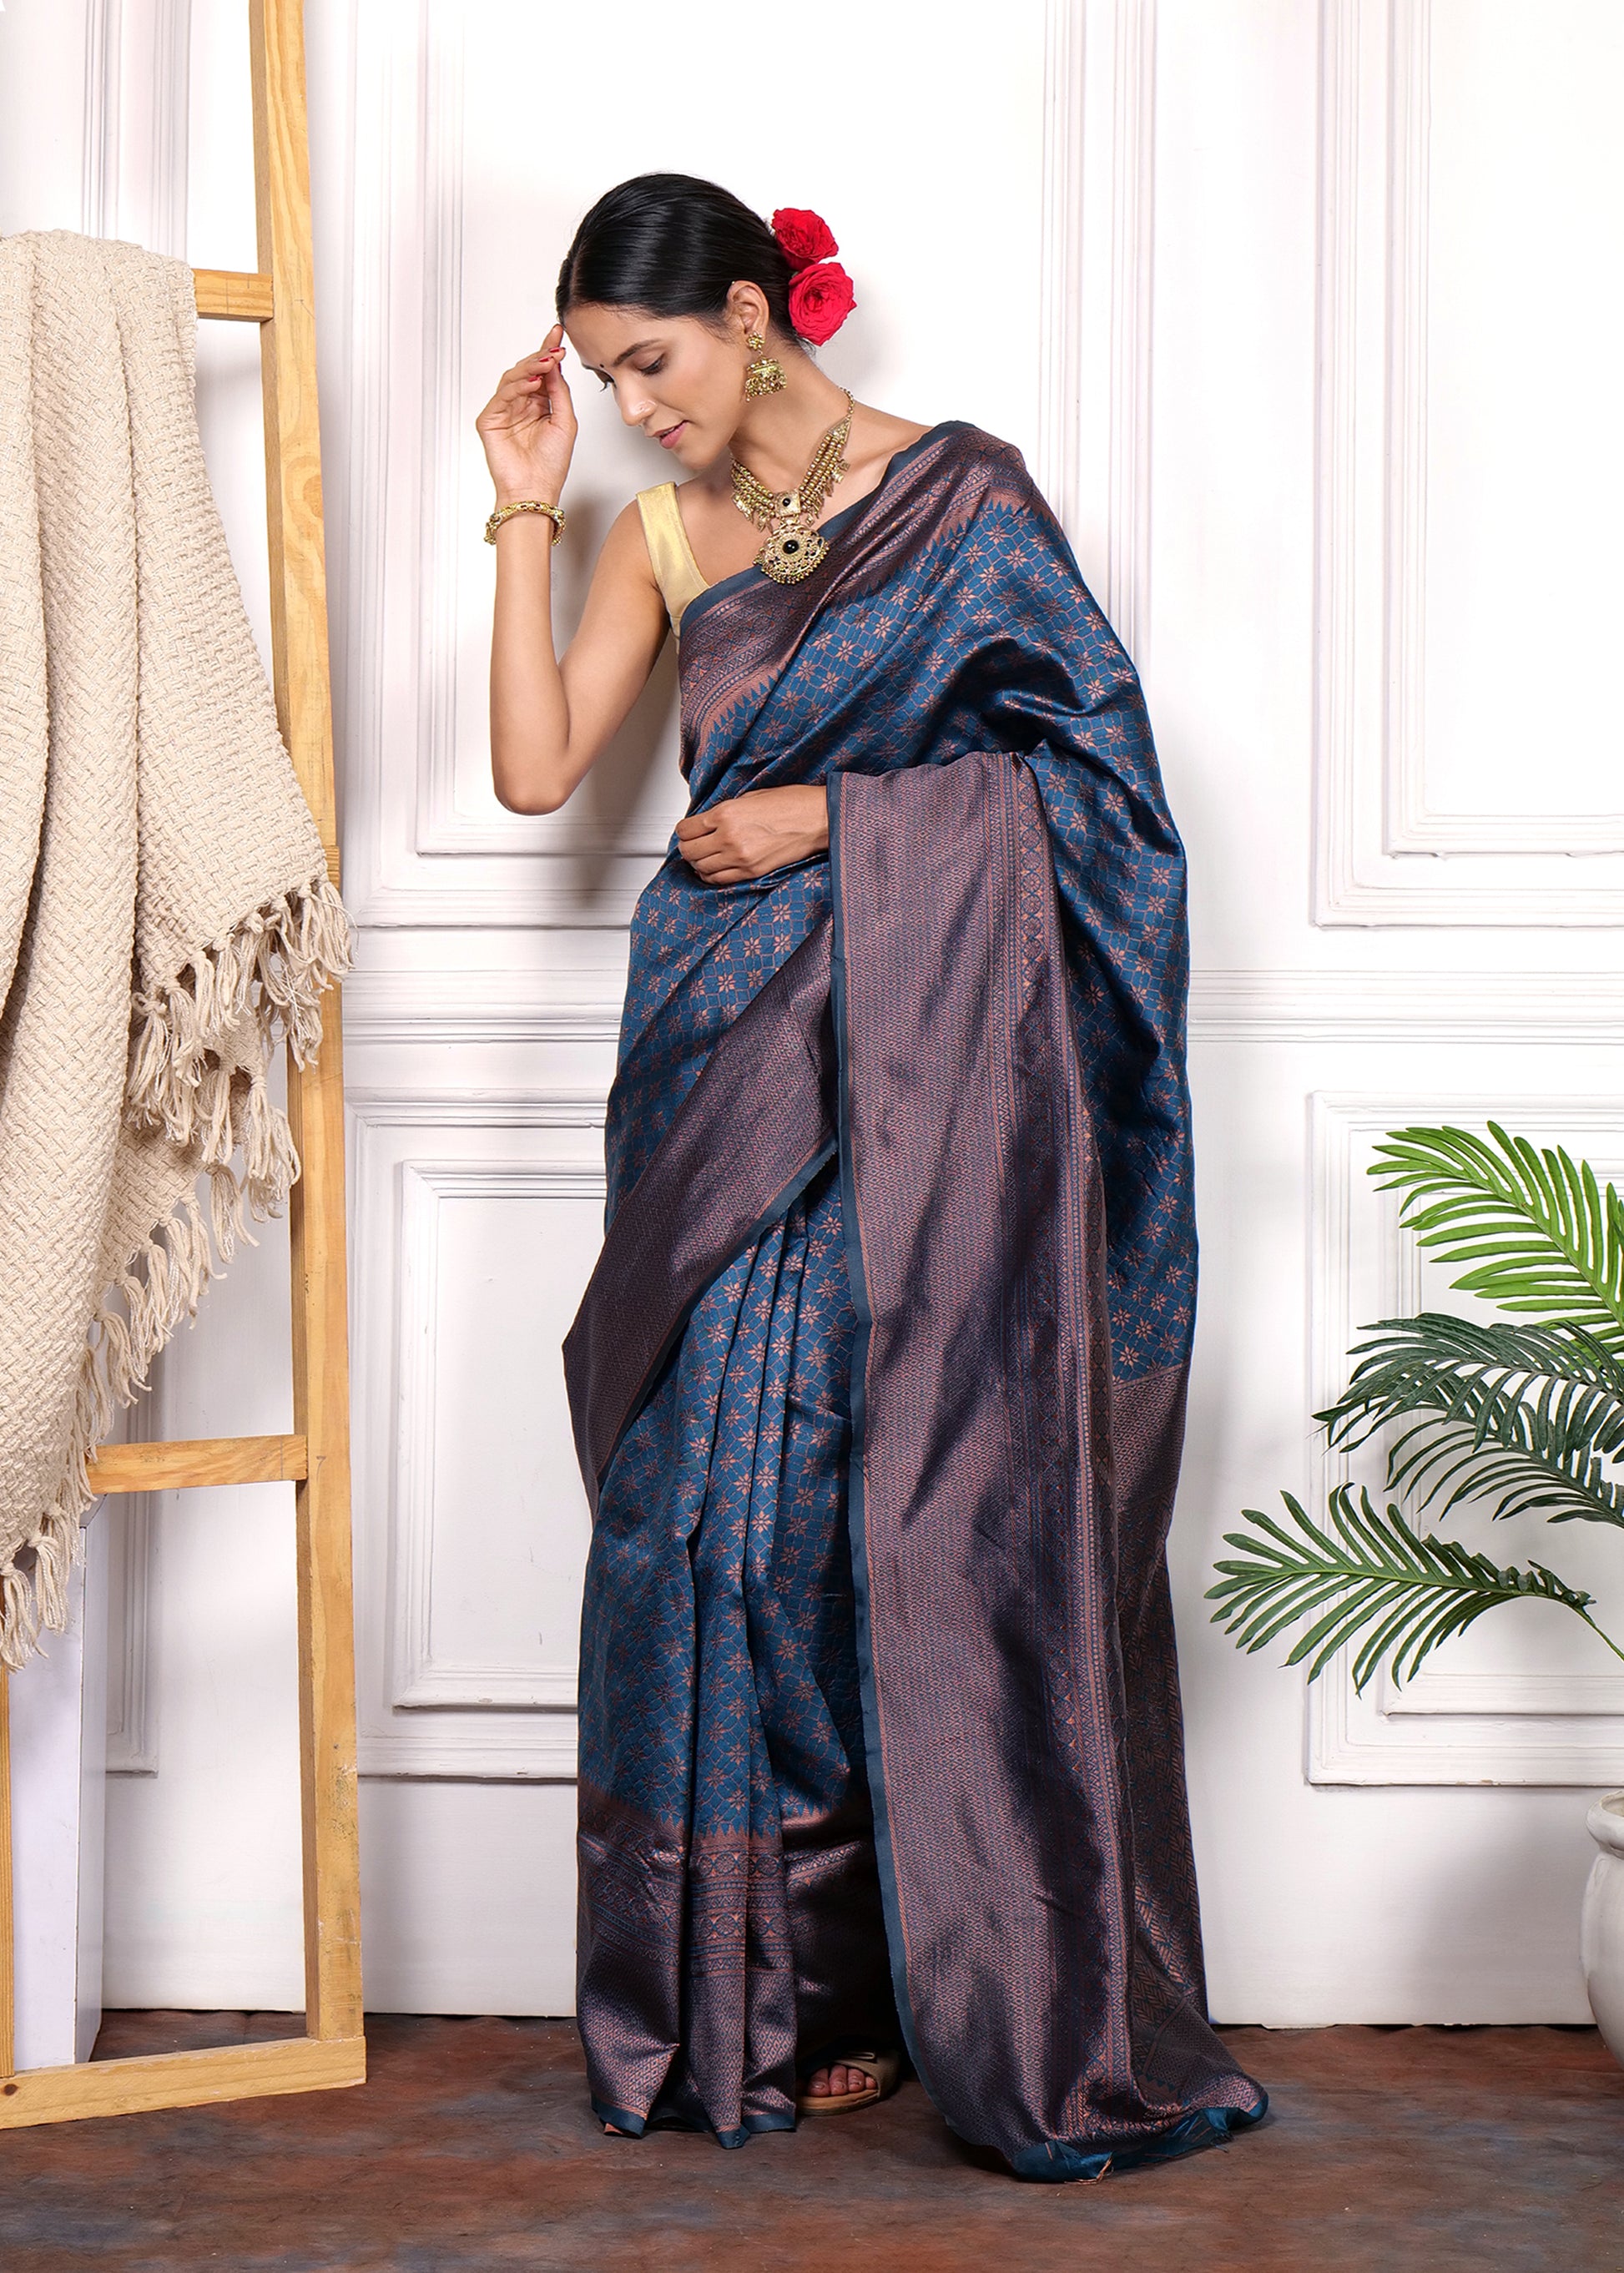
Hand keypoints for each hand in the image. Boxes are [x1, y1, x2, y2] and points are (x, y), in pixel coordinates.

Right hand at [475, 323, 576, 506]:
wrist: (535, 490)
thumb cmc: (551, 465)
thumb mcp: (565, 421)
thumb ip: (559, 391)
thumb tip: (555, 364)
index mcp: (539, 404)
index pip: (543, 372)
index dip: (549, 350)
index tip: (558, 332)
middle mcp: (521, 405)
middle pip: (526, 370)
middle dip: (541, 356)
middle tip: (554, 348)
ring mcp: (504, 411)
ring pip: (512, 379)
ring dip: (530, 368)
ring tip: (546, 363)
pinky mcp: (490, 420)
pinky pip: (502, 396)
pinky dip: (517, 387)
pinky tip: (532, 383)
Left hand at [675, 785, 828, 883]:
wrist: (817, 819)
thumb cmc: (791, 803)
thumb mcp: (751, 797)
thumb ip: (726, 811)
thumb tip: (709, 822)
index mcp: (726, 814)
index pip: (686, 829)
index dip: (683, 830)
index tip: (687, 831)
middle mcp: (729, 837)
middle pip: (689, 850)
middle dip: (687, 847)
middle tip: (691, 843)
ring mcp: (740, 858)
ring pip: (700, 868)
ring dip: (698, 862)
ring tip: (703, 856)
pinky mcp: (751, 872)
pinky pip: (718, 880)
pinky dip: (710, 875)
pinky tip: (713, 868)